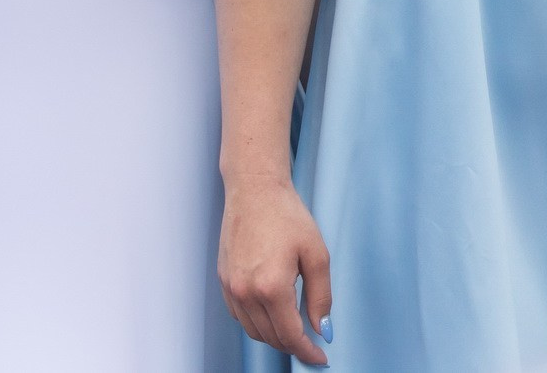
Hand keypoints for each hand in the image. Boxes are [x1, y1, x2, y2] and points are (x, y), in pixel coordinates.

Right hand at [221, 176, 332, 365]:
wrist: (254, 190)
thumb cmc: (287, 215)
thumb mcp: (316, 253)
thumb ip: (321, 296)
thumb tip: (323, 329)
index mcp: (271, 286)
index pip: (290, 335)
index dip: (307, 352)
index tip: (321, 358)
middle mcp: (246, 292)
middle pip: (271, 337)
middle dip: (293, 345)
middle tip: (313, 344)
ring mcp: (231, 288)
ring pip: (253, 331)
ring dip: (275, 336)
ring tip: (294, 329)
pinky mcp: (223, 281)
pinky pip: (240, 316)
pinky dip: (257, 322)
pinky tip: (272, 313)